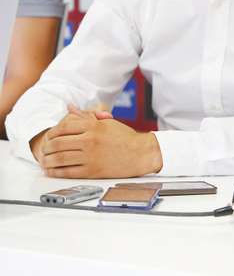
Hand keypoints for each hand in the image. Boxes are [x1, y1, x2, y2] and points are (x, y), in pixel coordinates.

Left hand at [36, 111, 161, 177]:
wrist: (141, 153)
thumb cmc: (125, 137)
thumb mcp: (106, 123)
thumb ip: (86, 116)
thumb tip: (70, 107)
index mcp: (94, 126)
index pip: (63, 127)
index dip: (52, 132)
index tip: (49, 137)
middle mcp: (90, 140)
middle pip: (58, 143)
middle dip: (47, 147)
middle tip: (44, 150)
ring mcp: (91, 156)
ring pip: (60, 158)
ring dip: (48, 160)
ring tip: (45, 161)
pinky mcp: (92, 171)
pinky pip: (68, 172)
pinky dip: (56, 172)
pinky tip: (52, 170)